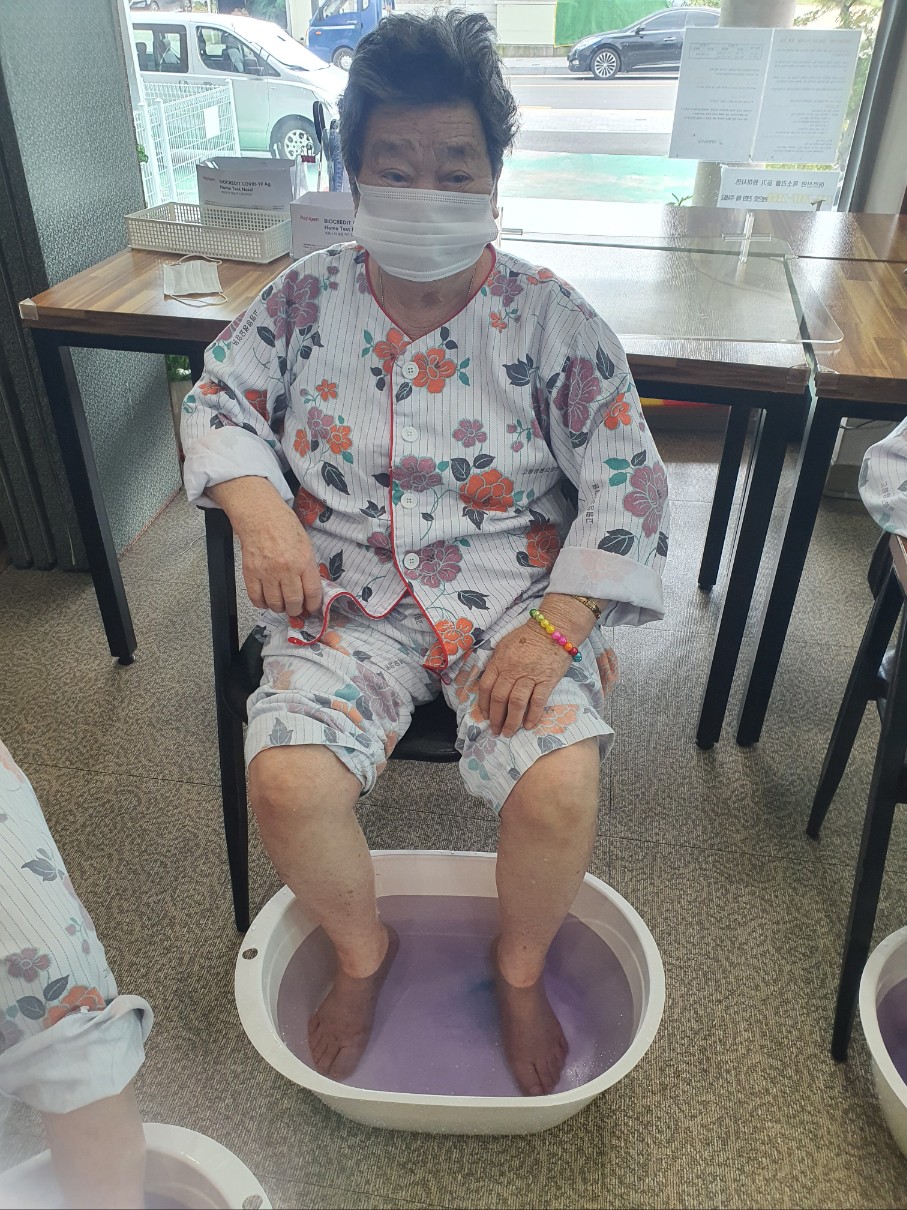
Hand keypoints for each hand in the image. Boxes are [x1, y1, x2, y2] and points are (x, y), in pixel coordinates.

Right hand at [209, 477, 321, 617]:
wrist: (260, 516)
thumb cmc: (284, 527)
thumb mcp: (306, 545)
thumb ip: (308, 568)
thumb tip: (310, 590)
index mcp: (304, 561)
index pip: (312, 593)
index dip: (313, 605)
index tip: (312, 608)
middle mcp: (286, 569)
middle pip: (294, 602)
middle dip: (296, 610)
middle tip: (296, 608)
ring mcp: (267, 572)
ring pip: (275, 604)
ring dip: (280, 608)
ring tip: (282, 604)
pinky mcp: (251, 573)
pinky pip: (256, 598)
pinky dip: (262, 604)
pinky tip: (266, 600)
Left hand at [477, 621, 575, 737]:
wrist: (554, 628)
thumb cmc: (528, 637)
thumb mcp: (504, 645)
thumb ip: (496, 663)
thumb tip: (489, 682)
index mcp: (499, 661)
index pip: (486, 686)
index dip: (483, 704)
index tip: (484, 716)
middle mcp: (512, 670)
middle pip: (499, 698)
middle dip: (496, 718)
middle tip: (495, 730)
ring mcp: (530, 675)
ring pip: (516, 703)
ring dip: (511, 721)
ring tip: (509, 732)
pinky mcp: (547, 680)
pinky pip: (538, 701)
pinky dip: (533, 715)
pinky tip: (529, 725)